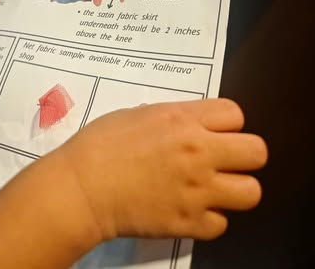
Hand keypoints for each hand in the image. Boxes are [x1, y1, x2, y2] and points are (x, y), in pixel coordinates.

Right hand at [60, 98, 267, 241]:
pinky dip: (207, 219)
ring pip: (252, 192)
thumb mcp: (139, 114)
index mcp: (183, 119)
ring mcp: (197, 190)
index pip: (236, 114)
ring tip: (213, 188)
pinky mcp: (189, 223)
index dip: (226, 124)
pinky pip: (221, 224)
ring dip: (235, 189)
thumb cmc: (101, 142)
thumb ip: (173, 117)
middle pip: (257, 151)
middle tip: (223, 160)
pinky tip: (187, 209)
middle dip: (243, 155)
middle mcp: (198, 152)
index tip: (212, 132)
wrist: (81, 187)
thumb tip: (190, 124)